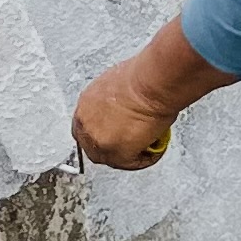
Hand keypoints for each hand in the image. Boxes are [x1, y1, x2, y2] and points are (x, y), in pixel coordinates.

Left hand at [74, 19, 239, 169]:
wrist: (151, 82)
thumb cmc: (143, 76)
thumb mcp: (121, 84)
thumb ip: (117, 101)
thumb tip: (127, 105)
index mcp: (85, 103)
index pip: (88, 125)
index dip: (104, 132)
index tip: (117, 133)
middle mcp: (86, 122)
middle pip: (93, 146)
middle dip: (113, 147)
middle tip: (133, 145)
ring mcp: (97, 140)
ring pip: (111, 157)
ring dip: (129, 155)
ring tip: (147, 147)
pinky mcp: (115, 153)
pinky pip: (130, 163)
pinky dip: (145, 159)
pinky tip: (155, 149)